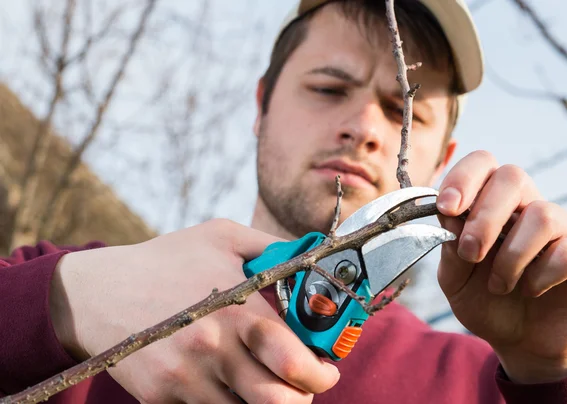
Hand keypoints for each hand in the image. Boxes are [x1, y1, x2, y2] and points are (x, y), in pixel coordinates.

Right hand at [50, 219, 339, 402]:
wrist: (99, 292)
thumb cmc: (166, 260)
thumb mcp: (222, 237)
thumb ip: (273, 248)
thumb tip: (315, 257)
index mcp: (235, 310)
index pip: (294, 360)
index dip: (322, 372)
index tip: (327, 368)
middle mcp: (214, 350)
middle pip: (279, 402)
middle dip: (303, 396)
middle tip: (304, 382)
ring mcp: (187, 380)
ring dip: (268, 403)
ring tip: (268, 380)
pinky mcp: (164, 398)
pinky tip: (232, 383)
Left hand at [435, 151, 566, 383]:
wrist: (522, 342)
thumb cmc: (486, 301)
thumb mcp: (455, 280)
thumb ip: (449, 247)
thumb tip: (448, 214)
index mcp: (491, 204)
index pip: (483, 163)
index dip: (464, 177)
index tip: (448, 207)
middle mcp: (527, 207)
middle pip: (513, 176)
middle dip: (484, 217)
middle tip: (471, 254)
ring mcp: (562, 228)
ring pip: (541, 214)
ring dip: (511, 256)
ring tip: (499, 285)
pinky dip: (542, 274)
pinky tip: (532, 290)